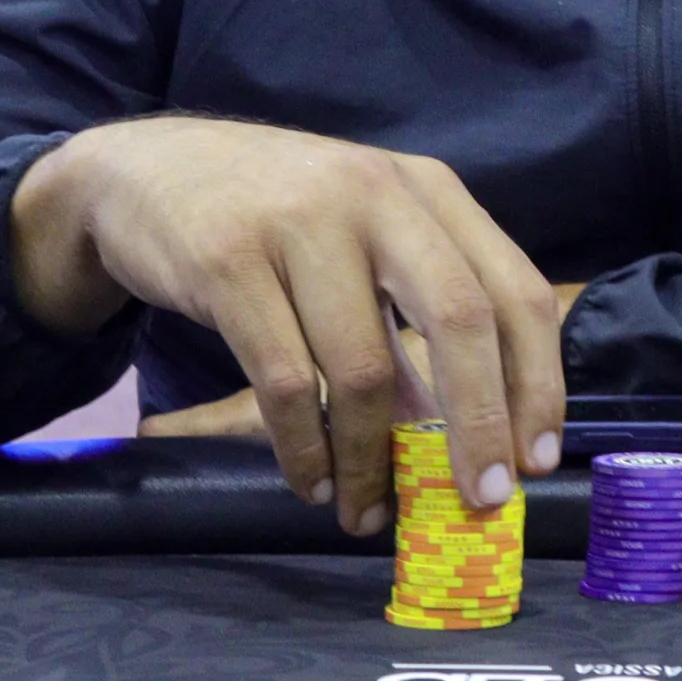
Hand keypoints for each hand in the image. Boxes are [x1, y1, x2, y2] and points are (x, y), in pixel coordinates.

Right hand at [11, 117, 565, 534]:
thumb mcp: (360, 239)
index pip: (513, 288)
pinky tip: (312, 481)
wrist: (144, 169)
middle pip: (460, 317)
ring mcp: (299, 222)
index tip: (534, 460)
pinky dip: (306, 448)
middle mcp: (375, 194)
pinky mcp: (227, 260)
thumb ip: (412, 319)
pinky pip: (284, 380)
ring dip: (373, 459)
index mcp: (426, 188)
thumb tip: (462, 435)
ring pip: (364, 366)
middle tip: (479, 500)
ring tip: (366, 511)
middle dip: (479, 423)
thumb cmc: (273, 214)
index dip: (537, 381)